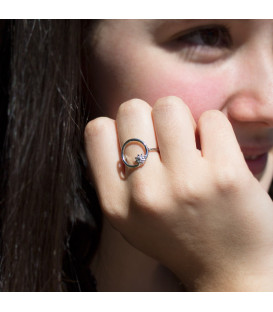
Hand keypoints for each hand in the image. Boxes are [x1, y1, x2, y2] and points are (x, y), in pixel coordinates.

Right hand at [84, 96, 272, 290]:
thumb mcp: (132, 219)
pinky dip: (213, 129)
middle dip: (150, 118)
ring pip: (169, 106)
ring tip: (191, 145)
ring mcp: (186, 183)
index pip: (97, 130)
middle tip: (168, 142)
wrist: (230, 272)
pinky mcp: (226, 174)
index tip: (139, 142)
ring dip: (182, 119)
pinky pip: (212, 119)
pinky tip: (216, 153)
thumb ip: (116, 176)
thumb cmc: (179, 238)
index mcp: (116, 204)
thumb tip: (117, 126)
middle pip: (132, 109)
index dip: (119, 128)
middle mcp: (145, 194)